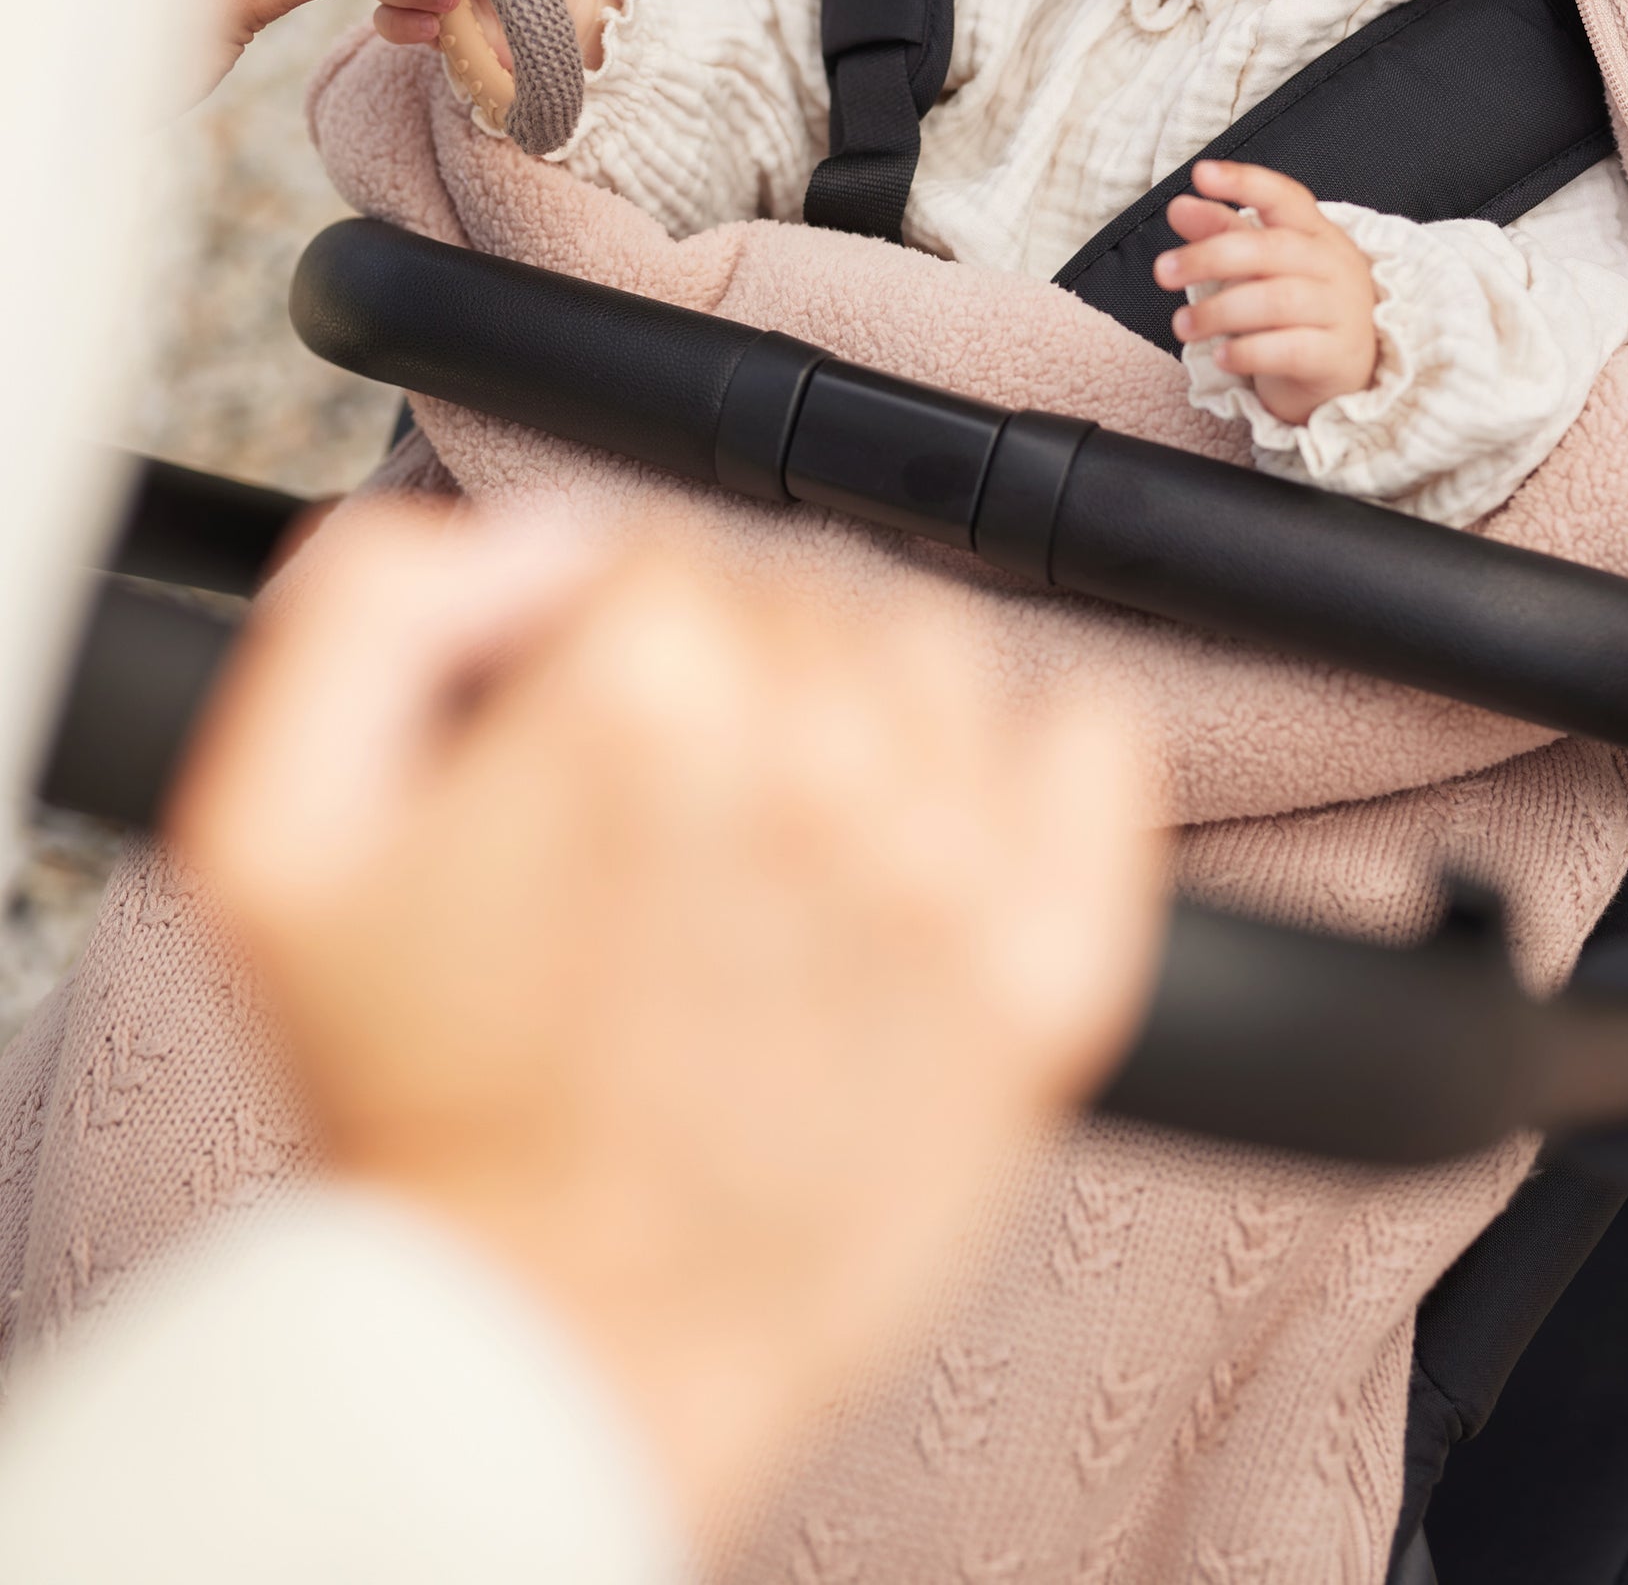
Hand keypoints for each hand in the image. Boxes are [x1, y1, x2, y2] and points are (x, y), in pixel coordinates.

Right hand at [168, 500, 1160, 1536]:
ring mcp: (952, 862)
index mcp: (645, 701)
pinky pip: (1098, 747)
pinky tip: (945, 825)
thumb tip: (523, 535)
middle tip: (666, 803)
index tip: (581, 719)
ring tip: (793, 816)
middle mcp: (822, 758)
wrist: (550, 1345)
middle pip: (799, 593)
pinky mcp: (1048, 967)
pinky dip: (1039, 758)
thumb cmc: (420, 1108)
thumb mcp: (277, 830)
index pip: (656, 548)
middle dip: (724, 670)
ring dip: (869, 700)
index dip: (599, 627)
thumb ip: (371, 610)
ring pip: (942, 651)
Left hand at [1154, 159, 1380, 423]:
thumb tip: (1179, 206)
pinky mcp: (1338, 357)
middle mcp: (1335, 266)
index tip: (1201, 174)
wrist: (1351, 370)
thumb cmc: (1299, 310)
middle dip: (1210, 256)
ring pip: (1277, 301)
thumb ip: (1223, 234)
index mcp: (1317, 235)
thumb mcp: (1263, 268)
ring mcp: (1342, 311)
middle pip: (1271, 248)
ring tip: (1182, 325)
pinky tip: (1221, 356)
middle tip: (1163, 271)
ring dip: (1219, 311)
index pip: (1284, 197)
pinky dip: (1249, 352)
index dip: (1244, 182)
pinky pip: (1290, 351)